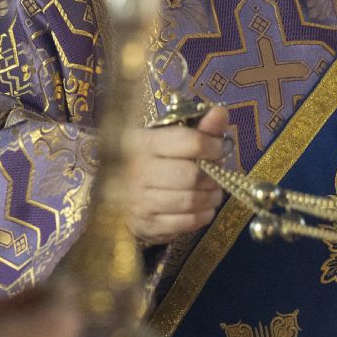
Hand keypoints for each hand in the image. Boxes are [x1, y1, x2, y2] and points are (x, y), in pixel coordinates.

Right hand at [125, 105, 230, 244]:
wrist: (115, 193)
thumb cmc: (150, 161)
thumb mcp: (168, 138)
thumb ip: (198, 128)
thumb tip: (221, 112)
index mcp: (142, 142)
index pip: (189, 142)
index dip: (212, 145)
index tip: (217, 148)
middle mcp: (137, 171)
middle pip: (191, 175)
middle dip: (212, 176)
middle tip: (216, 174)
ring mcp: (140, 201)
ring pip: (191, 200)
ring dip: (211, 197)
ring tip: (212, 191)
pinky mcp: (147, 225)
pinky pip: (186, 223)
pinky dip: (203, 215)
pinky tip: (203, 208)